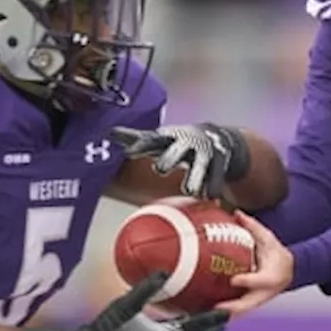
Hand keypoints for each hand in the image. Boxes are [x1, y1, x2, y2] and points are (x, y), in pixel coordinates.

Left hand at [109, 124, 248, 199]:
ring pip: (201, 165)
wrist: (216, 137)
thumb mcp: (160, 139)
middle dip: (170, 158)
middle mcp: (187, 143)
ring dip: (195, 177)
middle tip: (160, 169)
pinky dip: (214, 186)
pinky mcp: (220, 164)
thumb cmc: (179, 142)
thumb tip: (110, 132)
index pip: (152, 139)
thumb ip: (138, 139)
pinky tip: (210, 197)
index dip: (141, 145)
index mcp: (169, 137)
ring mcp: (205, 153)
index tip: (129, 152)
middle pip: (177, 150)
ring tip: (190, 190)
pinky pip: (217, 176)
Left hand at [216, 212, 292, 317]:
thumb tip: (238, 214)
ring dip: (227, 314)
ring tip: (209, 313)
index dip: (247, 280)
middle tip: (217, 306)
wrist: (289, 270)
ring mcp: (258, 299)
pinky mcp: (252, 302)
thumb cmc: (278, 256)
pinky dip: (226, 313)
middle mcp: (265, 291)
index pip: (260, 280)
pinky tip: (211, 312)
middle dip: (233, 307)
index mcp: (272, 275)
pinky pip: (238, 310)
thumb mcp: (268, 239)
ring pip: (242, 311)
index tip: (234, 279)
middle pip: (249, 304)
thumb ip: (253, 227)